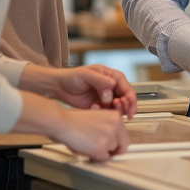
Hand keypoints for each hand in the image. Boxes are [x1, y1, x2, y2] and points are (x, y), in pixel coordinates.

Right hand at [14, 91, 129, 162]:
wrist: (62, 122)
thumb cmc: (74, 121)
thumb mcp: (97, 119)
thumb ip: (108, 128)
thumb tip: (113, 142)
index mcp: (115, 116)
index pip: (125, 134)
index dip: (118, 143)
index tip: (114, 146)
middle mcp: (115, 125)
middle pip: (123, 145)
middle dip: (114, 151)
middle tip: (104, 152)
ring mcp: (109, 136)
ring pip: (112, 153)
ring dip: (102, 153)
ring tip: (90, 148)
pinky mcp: (101, 147)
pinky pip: (103, 159)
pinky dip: (95, 158)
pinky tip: (87, 151)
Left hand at [21, 63, 136, 117]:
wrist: (59, 87)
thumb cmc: (71, 77)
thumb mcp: (86, 75)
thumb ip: (100, 81)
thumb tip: (111, 89)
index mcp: (112, 77)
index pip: (127, 89)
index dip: (130, 100)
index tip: (128, 109)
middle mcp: (111, 87)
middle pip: (126, 100)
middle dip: (123, 107)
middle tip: (114, 109)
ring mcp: (106, 98)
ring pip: (118, 108)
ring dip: (113, 111)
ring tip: (102, 109)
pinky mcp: (100, 106)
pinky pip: (107, 113)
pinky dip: (103, 114)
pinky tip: (93, 109)